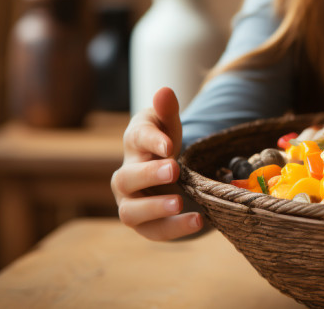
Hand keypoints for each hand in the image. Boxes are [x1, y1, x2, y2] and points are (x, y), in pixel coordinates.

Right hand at [110, 87, 202, 239]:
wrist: (168, 176)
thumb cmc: (166, 144)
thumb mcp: (169, 125)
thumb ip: (167, 110)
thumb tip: (165, 91)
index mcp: (134, 145)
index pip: (136, 138)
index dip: (151, 140)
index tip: (170, 144)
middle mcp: (125, 176)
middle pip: (126, 178)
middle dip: (149, 175)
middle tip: (174, 170)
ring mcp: (131, 204)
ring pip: (131, 212)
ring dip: (155, 209)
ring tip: (180, 203)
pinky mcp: (145, 225)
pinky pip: (154, 231)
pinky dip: (174, 228)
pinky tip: (198, 220)